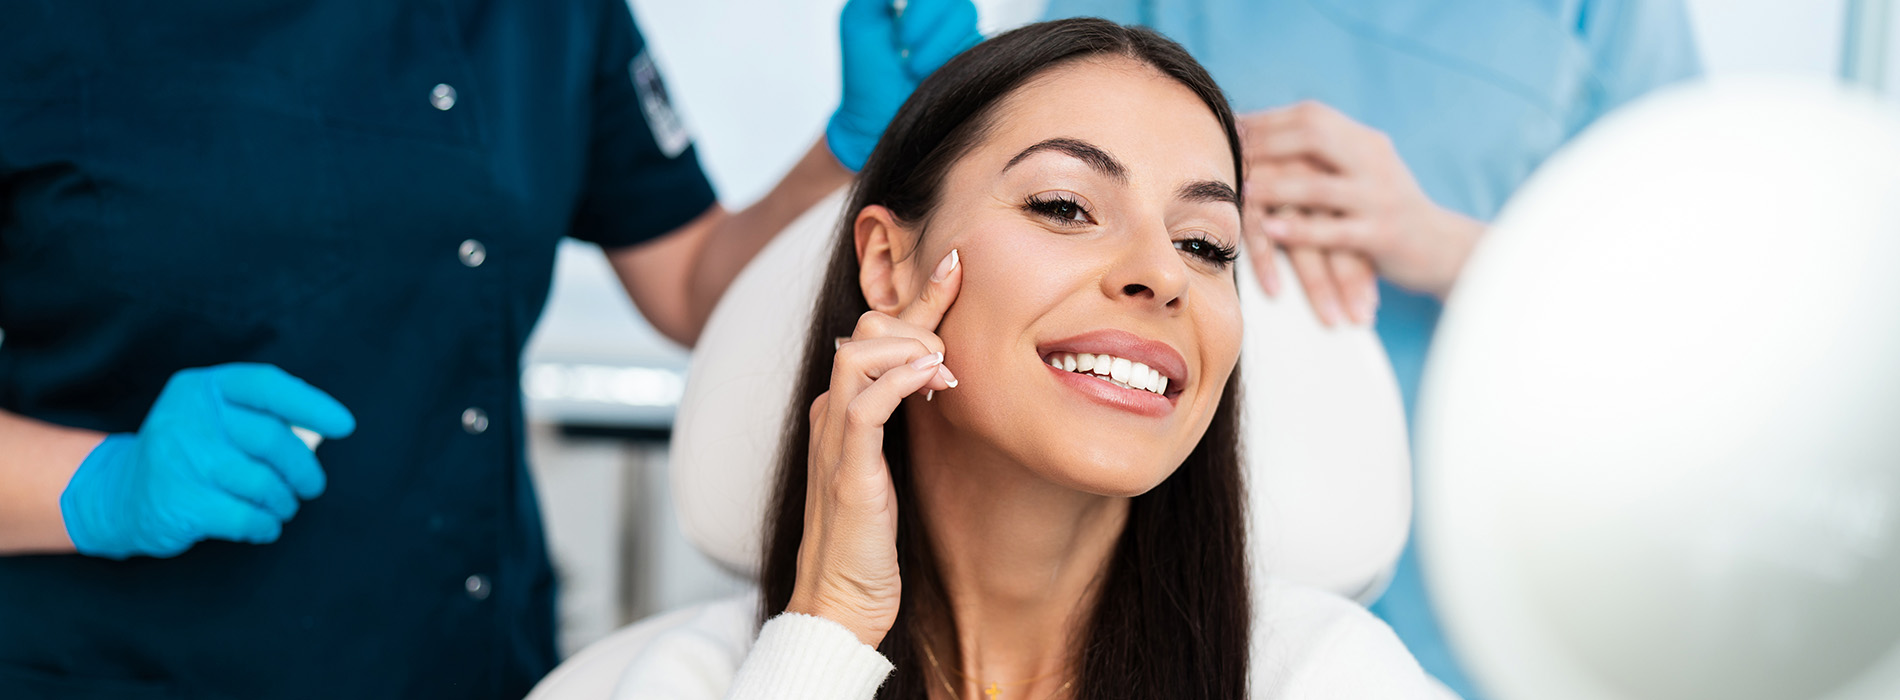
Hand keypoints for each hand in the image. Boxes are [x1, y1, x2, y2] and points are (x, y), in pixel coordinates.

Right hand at [60, 363, 355, 558]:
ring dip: (284, 502)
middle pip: (273, 439)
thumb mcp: (212, 419)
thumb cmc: (188, 455)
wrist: (118, 495)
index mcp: (202, 388)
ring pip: (264, 483)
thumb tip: (320, 433)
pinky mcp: (180, 502)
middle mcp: (188, 417)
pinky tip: (263, 526)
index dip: (312, 405)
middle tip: (310, 487)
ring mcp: (180, 460)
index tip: (346, 426)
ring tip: (282, 507)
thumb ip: (257, 417)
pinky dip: (265, 526)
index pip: (268, 386)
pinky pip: (247, 517)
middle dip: (303, 469)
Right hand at [786, 248, 961, 646]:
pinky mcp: (847, 471)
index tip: (955, 266)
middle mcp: (831, 414)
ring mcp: (834, 439)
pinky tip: (932, 378)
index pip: (875, 333)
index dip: (917, 296)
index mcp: (842, 410)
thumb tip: (942, 381)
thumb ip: (905, 424)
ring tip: (946, 365)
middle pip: (865, 330)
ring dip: (911, 346)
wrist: (839, 604)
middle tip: (959, 337)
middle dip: (918, 315)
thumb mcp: (892, 468)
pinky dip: (898, 381)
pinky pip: (864, 406)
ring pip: (858, 353)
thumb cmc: (870, 543)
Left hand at [827, 0, 982, 170]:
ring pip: (964, 14)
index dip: (921, 5)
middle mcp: (940, 13)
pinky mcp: (974, 59)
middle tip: (901, 44)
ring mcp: (959, 35)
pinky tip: (927, 74)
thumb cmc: (865, 75)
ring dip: (934, 42)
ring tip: (911, 67)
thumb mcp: (859, 20)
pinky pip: (976, 42)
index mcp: (913, 2)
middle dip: (923, 16)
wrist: (875, 124)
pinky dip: (948, 56)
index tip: (898, 25)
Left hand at [1239, 101, 1484, 300]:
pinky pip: (1335, 231)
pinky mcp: (1384, 235)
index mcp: (1365, 141)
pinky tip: (1271, 231)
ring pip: (1319, 187)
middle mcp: (1375, 161)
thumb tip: (1258, 137)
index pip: (1311, 117)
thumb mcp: (1360, 173)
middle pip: (1315, 137)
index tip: (1229, 128)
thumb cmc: (1383, 212)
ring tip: (1240, 190)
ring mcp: (1380, 198)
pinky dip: (1300, 230)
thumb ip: (1323, 156)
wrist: (1442, 249)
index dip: (1267, 121)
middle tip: (1229, 153)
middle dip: (1266, 143)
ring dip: (1275, 187)